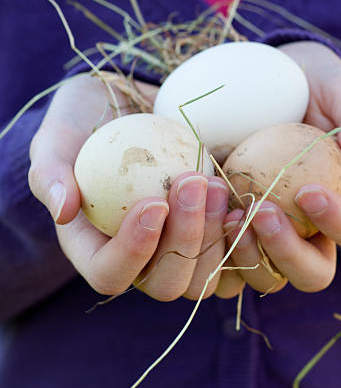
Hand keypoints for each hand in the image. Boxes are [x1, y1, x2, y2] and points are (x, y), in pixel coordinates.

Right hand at [28, 73, 228, 300]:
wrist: (131, 104)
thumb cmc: (87, 120)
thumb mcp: (57, 135)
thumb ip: (49, 172)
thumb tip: (63, 211)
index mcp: (94, 247)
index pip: (109, 274)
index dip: (132, 251)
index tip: (152, 203)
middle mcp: (139, 257)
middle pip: (165, 284)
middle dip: (184, 240)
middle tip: (192, 182)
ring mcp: (176, 247)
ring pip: (204, 278)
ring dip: (215, 237)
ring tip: (214, 184)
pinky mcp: (208, 232)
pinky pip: (232, 254)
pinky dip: (240, 234)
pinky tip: (244, 199)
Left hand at [216, 41, 340, 296]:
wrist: (262, 81)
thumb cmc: (309, 85)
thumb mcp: (338, 88)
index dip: (339, 223)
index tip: (307, 191)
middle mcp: (311, 231)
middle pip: (313, 273)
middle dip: (288, 252)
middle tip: (263, 212)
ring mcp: (269, 235)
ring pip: (267, 277)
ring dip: (248, 255)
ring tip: (231, 215)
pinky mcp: (233, 230)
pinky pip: (226, 261)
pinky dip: (215, 246)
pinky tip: (202, 212)